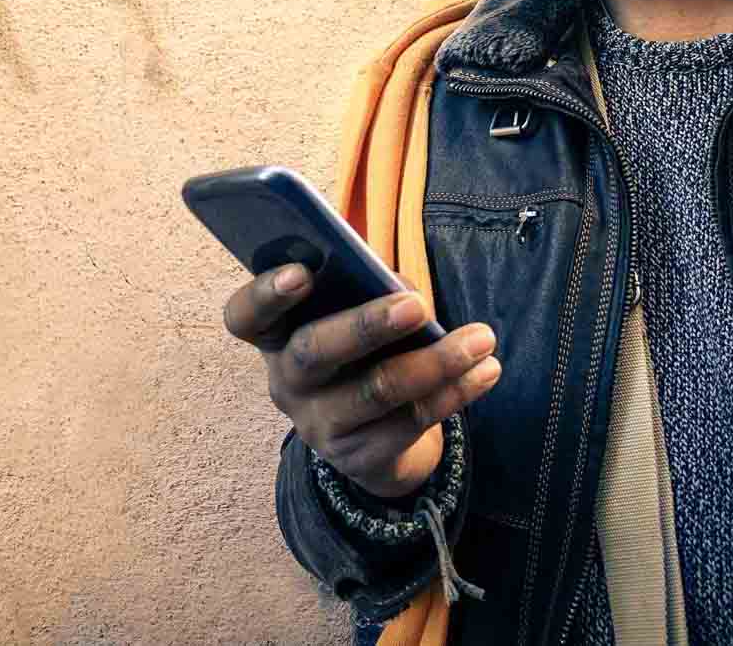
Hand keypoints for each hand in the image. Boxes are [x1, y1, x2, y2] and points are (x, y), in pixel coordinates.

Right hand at [223, 262, 501, 498]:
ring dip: (436, 361)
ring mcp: (319, 425)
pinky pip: (411, 422)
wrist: (375, 437)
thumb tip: (403, 289)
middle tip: (416, 304)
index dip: (266, 294)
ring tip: (482, 338)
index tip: (301, 272)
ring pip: (375, 391)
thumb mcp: (355, 318)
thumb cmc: (363, 351)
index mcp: (276, 336)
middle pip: (314, 351)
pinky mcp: (359, 458)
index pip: (246, 316)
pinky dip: (455, 392)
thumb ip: (368, 292)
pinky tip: (486, 371)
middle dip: (366, 325)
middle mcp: (287, 382)